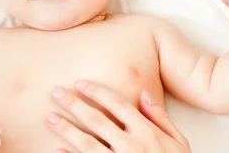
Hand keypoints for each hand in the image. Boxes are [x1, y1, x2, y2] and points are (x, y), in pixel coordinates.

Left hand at [46, 81, 190, 151]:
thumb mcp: (178, 141)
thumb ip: (159, 116)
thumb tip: (143, 92)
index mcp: (146, 131)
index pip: (117, 104)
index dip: (97, 91)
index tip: (80, 83)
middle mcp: (130, 145)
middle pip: (96, 120)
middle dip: (74, 104)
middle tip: (56, 93)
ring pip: (86, 143)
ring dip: (65, 129)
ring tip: (49, 118)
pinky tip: (55, 150)